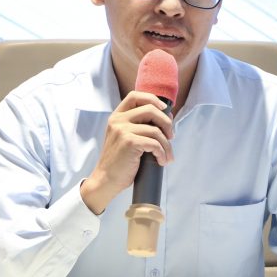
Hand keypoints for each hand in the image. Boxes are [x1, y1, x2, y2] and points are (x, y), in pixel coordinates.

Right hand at [81, 91, 173, 213]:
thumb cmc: (119, 161)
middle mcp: (118, 120)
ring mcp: (122, 130)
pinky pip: (154, 143)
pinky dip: (162, 153)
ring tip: (167, 156)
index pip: (135, 96)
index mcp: (116, 116)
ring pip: (156, 130)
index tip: (165, 110)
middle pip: (150, 109)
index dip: (153, 99)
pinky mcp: (129, 142)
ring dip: (167, 145)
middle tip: (171, 137)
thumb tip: (164, 119)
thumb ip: (136, 126)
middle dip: (166, 122)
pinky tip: (162, 161)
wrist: (106, 180)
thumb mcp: (123, 137)